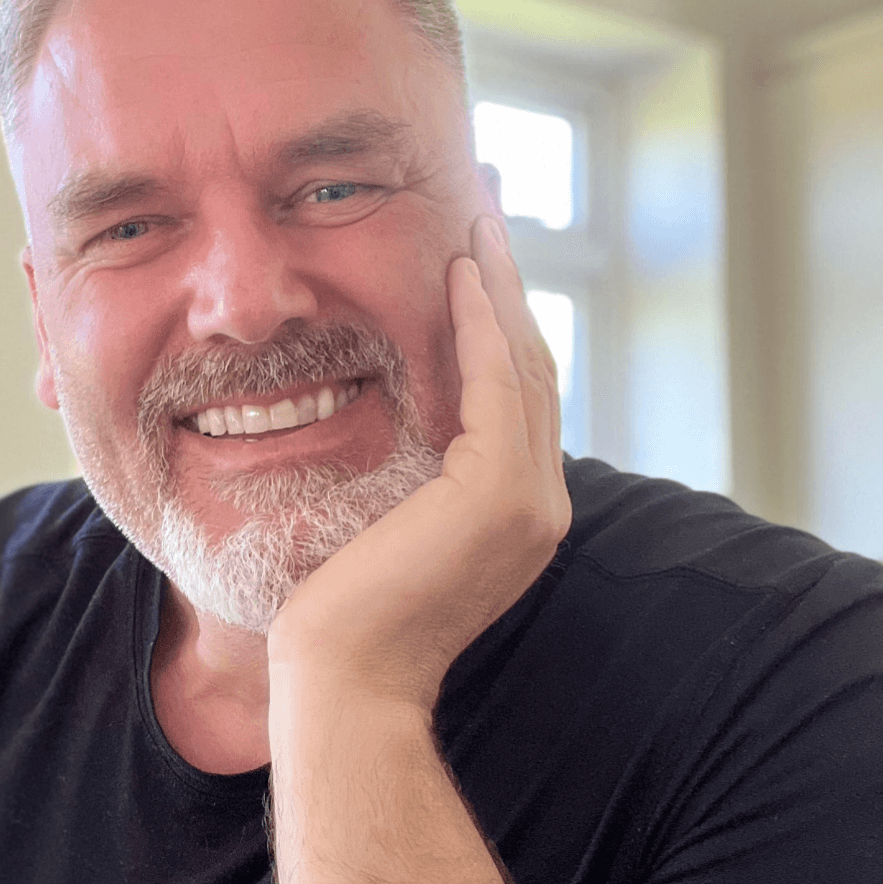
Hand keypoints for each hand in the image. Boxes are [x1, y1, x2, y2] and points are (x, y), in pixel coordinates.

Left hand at [267, 214, 571, 709]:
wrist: (341, 678)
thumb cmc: (342, 609)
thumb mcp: (387, 523)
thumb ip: (413, 474)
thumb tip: (385, 415)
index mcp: (516, 512)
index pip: (516, 396)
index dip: (502, 321)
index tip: (478, 255)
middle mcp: (540, 504)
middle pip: (533, 367)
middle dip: (512, 283)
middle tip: (492, 205)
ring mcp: (530, 501)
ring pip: (525, 363)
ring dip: (503, 282)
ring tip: (484, 210)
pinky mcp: (499, 495)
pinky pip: (498, 383)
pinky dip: (484, 322)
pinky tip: (462, 268)